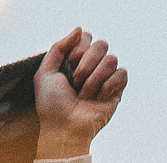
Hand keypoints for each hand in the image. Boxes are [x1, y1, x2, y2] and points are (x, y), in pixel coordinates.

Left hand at [34, 28, 125, 157]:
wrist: (64, 128)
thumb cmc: (52, 105)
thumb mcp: (44, 73)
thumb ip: (58, 48)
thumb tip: (79, 29)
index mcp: (76, 60)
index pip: (86, 38)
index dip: (78, 50)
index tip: (68, 66)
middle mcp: (92, 66)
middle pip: (101, 45)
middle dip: (85, 64)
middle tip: (75, 82)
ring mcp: (106, 77)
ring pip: (111, 59)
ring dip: (94, 79)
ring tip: (84, 95)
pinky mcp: (117, 89)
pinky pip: (122, 73)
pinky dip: (108, 86)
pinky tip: (98, 98)